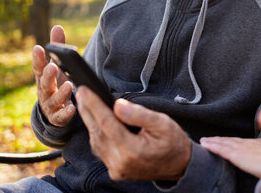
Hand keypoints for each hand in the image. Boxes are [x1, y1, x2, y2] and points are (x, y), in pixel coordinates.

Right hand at [32, 25, 74, 126]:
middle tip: (53, 66)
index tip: (38, 48)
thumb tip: (57, 26)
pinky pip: (61, 116)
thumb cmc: (56, 84)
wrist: (54, 112)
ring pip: (53, 100)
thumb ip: (58, 47)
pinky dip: (66, 113)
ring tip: (68, 85)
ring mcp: (50, 105)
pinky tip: (73, 108)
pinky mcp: (58, 118)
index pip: (38, 68)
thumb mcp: (58, 67)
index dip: (38, 59)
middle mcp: (44, 92)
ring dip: (60, 93)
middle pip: (44, 84)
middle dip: (48, 75)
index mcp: (44, 78)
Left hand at [75, 86, 190, 180]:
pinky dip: (96, 134)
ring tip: (86, 103)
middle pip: (96, 132)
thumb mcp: (162, 123)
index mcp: (132, 150)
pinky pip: (100, 150)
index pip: (107, 123)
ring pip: (96, 141)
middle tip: (81, 92)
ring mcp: (116, 168)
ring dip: (89, 121)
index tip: (86, 90)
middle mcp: (120, 162)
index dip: (94, 104)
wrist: (179, 166)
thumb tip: (117, 105)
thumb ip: (138, 114)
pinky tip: (95, 121)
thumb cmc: (173, 142)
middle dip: (87, 110)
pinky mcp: (115, 170)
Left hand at [200, 136, 260, 177]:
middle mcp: (249, 144)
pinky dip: (214, 146)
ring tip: (204, 141)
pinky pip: (223, 150)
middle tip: (208, 138)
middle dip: (219, 139)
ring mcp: (243, 149)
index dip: (230, 140)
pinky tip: (206, 145)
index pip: (240, 141)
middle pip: (231, 140)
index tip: (222, 139)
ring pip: (224, 143)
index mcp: (258, 144)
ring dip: (214, 141)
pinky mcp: (238, 156)